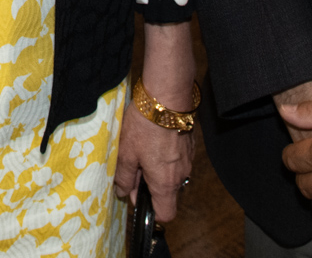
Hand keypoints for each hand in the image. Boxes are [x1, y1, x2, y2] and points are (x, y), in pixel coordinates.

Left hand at [114, 22, 195, 220]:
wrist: (167, 97)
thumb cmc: (144, 127)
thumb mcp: (126, 153)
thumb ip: (124, 177)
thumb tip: (122, 192)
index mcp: (165, 182)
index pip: (165, 214)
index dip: (150, 210)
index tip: (136, 195)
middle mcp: (181, 175)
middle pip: (167, 193)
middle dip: (149, 185)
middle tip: (132, 165)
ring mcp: (188, 159)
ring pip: (171, 174)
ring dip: (156, 169)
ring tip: (140, 149)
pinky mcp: (189, 145)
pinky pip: (176, 160)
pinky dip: (165, 156)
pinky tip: (152, 139)